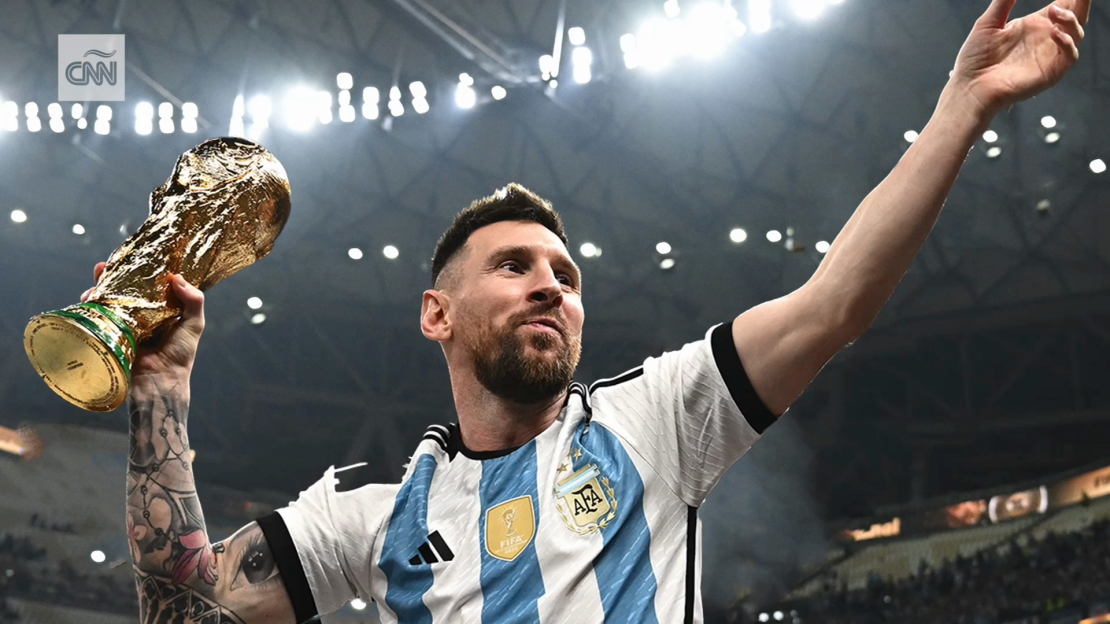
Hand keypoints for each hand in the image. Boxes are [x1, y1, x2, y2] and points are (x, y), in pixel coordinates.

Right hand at [81, 263, 205, 381]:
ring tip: (98, 278)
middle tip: (106, 265)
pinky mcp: (110, 334)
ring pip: (108, 300)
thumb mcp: (194, 325)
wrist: (159, 382)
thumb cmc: (180, 355)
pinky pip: (98, 316)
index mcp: (161, 310)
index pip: (149, 286)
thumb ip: (193, 301)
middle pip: (124, 289)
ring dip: (99, 287)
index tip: (136, 256)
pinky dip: (91, 305)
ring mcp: (123, 324)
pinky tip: (90, 297)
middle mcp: (140, 315)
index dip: (142, 271)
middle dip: (113, 275)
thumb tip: (178, 277)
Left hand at [951, 0, 1088, 115]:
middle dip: (1081, 3)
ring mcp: (1049, 56)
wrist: (969, 87)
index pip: (1062, 6)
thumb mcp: (988, 23)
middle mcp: (1045, 39)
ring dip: (1071, 20)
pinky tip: (1054, 33)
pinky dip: (1067, 42)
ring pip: (1076, 34)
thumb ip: (1004, 2)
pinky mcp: (1051, 72)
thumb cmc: (975, 58)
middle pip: (1075, 17)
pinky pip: (1070, 56)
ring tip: (1054, 11)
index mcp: (1034, 25)